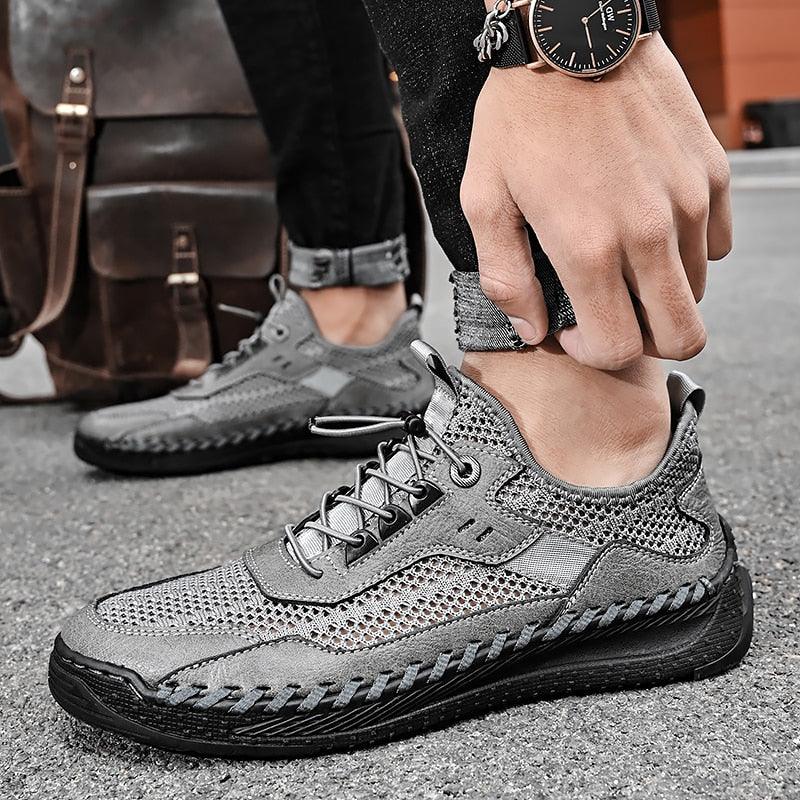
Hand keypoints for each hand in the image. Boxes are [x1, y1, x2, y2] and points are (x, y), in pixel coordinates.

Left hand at [460, 35, 731, 368]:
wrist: (571, 36)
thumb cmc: (518, 118)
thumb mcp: (485, 200)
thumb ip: (505, 278)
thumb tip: (533, 330)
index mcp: (589, 247)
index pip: (617, 347)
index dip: (594, 352)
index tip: (576, 329)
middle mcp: (648, 232)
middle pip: (681, 336)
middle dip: (645, 340)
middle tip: (611, 312)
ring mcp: (688, 201)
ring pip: (697, 291)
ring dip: (661, 292)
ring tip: (622, 259)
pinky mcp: (711, 172)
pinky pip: (718, 242)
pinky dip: (687, 251)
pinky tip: (649, 226)